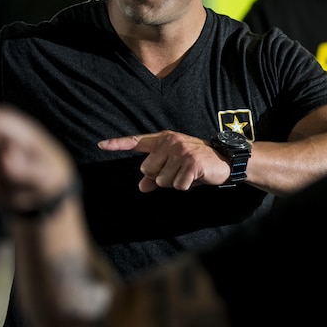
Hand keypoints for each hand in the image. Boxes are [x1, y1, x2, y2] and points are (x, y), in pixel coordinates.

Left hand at [98, 131, 230, 190]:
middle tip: (179, 171)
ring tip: (188, 174)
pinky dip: (186, 186)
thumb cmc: (196, 164)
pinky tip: (196, 177)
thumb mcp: (174, 167)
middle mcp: (170, 142)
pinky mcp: (191, 162)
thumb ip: (156, 175)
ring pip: (162, 180)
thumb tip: (142, 186)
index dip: (118, 144)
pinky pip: (177, 185)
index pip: (137, 142)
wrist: (225, 161)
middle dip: (161, 177)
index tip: (101, 145)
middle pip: (147, 170)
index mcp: (164, 140)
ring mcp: (181, 151)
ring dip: (174, 183)